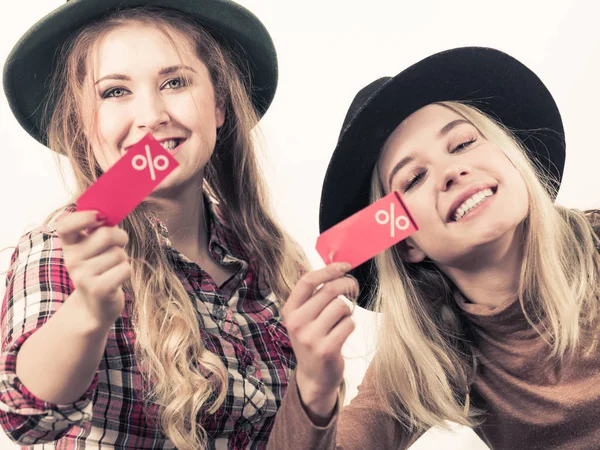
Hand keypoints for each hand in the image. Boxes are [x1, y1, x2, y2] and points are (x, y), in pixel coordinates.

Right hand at [55, 211, 130, 328]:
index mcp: (69, 245)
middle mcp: (71, 260)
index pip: (65, 225)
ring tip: (112, 269)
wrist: (94, 307)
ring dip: (122, 259)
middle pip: (106, 234)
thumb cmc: (100, 268)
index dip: (82, 217)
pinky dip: (126, 272)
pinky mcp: (98, 289)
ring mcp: (82, 276)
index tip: (99, 217)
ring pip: (119, 254)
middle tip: (120, 244)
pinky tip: (116, 279)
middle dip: (121, 237)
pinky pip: (125, 269)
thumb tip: (114, 210)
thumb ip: (100, 228)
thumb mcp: (94, 248)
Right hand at [282, 262, 357, 422]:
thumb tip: (338, 268)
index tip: (345, 265)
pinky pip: (349, 324)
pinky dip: (350, 325)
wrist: (314, 376)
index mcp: (290, 310)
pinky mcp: (326, 349)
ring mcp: (310, 337)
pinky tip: (342, 333)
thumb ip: (315, 295)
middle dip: (347, 285)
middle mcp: (297, 322)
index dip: (329, 269)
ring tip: (342, 319)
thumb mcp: (305, 317)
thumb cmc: (314, 338)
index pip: (308, 280)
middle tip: (353, 289)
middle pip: (329, 290)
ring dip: (348, 310)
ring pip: (342, 306)